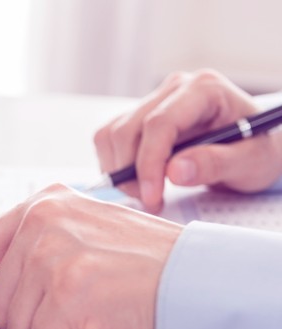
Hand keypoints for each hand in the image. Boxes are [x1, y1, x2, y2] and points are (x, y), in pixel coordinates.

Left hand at [0, 184, 182, 328]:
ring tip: (99, 313)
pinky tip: (104, 326)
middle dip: (37, 324)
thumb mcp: (74, 262)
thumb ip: (19, 279)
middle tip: (85, 310)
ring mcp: (50, 252)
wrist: (200, 282)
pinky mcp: (67, 288)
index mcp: (41, 206)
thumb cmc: (147, 271)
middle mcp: (41, 221)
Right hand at [94, 69, 281, 213]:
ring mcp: (154, 100)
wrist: (253, 146)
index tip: (151, 196)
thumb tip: (175, 171)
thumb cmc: (257, 150)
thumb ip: (216, 164)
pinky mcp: (139, 116)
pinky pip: (109, 139)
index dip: (149, 163)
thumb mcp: (251, 161)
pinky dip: (115, 165)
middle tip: (150, 202)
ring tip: (146, 193)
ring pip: (112, 134)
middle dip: (131, 172)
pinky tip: (138, 181)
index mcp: (204, 89)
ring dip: (119, 170)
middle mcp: (174, 88)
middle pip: (128, 130)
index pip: (159, 123)